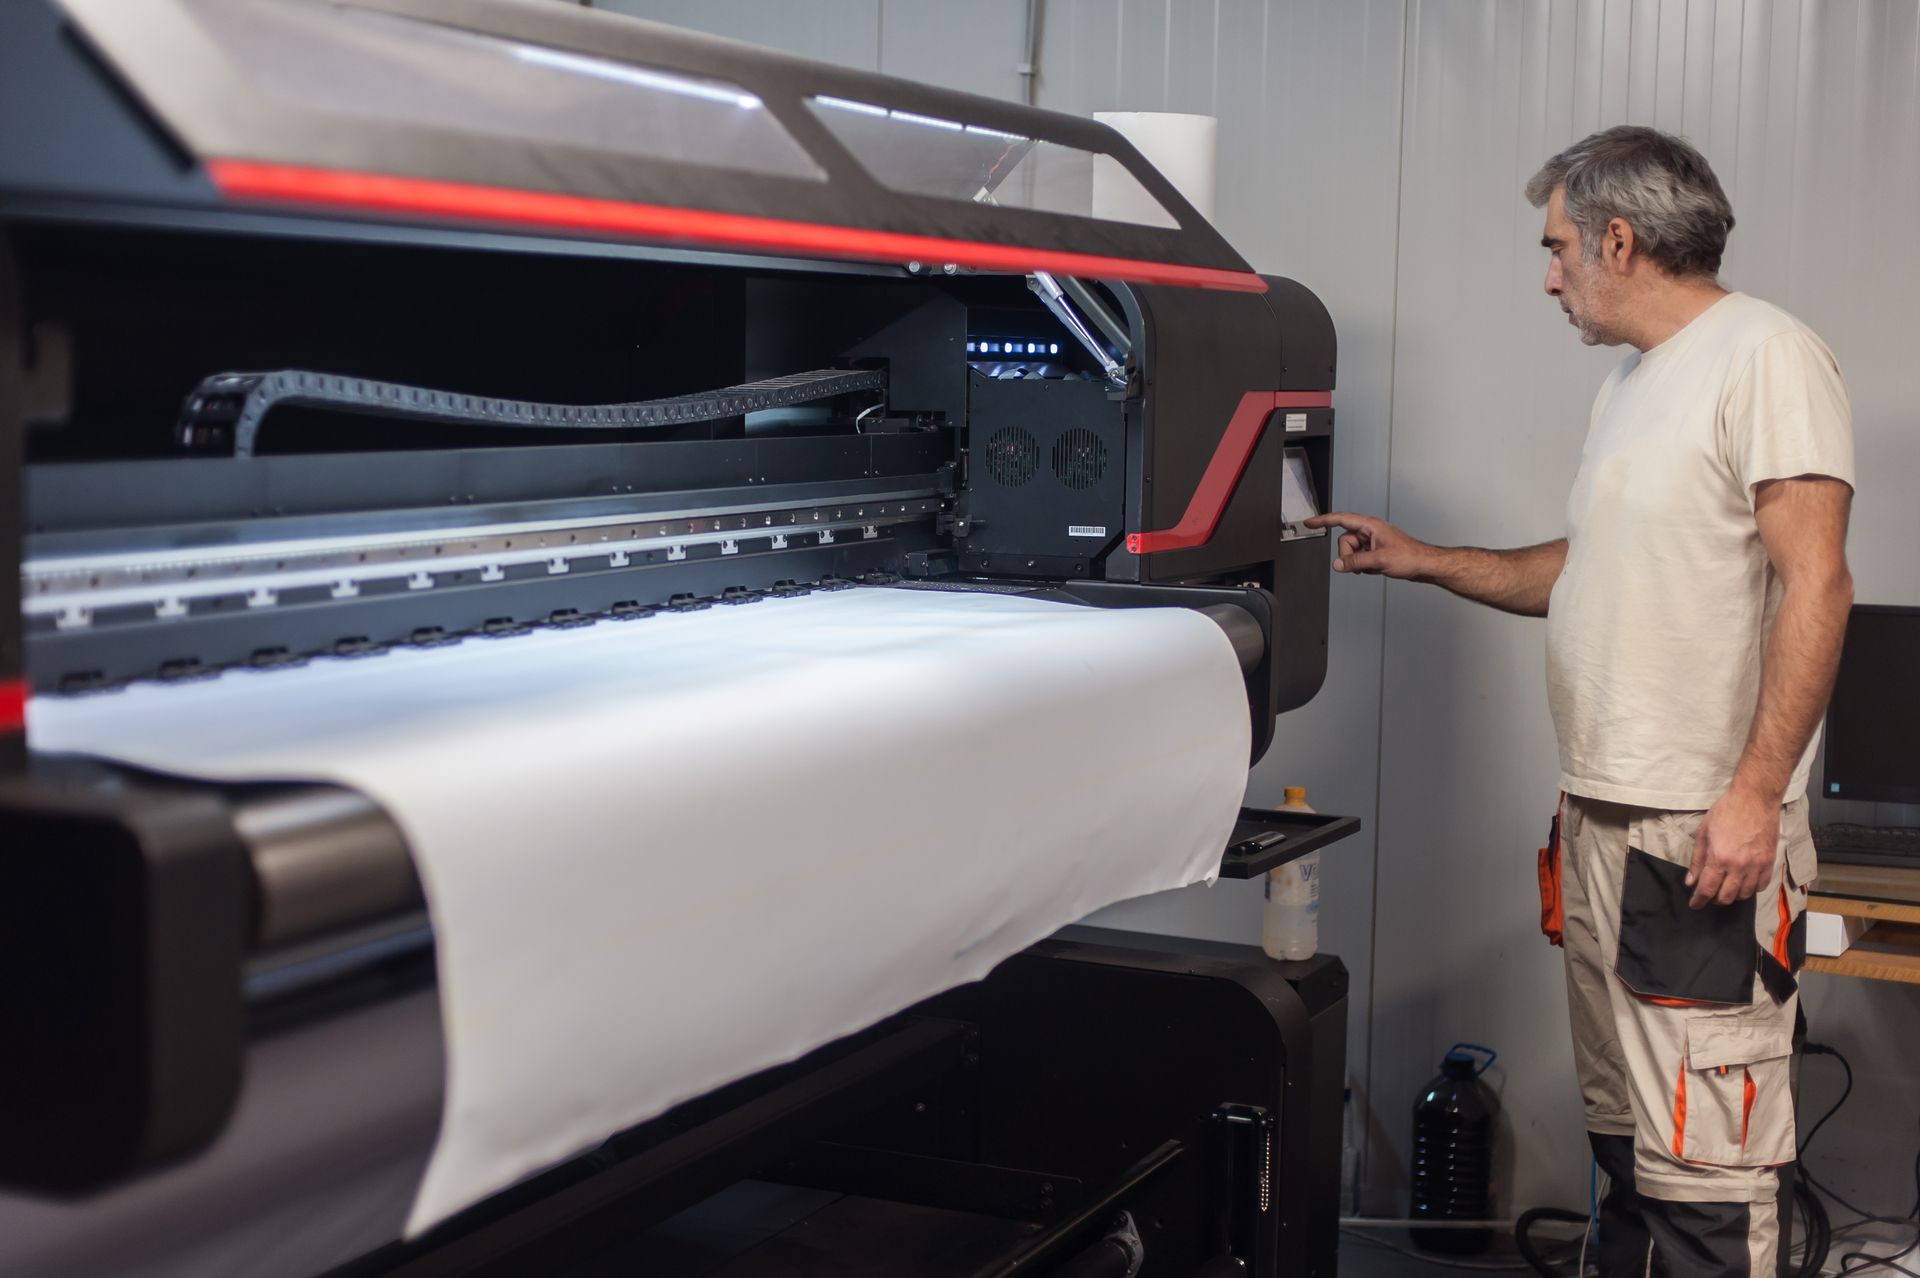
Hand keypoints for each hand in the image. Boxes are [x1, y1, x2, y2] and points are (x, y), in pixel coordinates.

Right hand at [1303, 512, 1435, 578]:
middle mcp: (1369, 531)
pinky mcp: (1374, 551)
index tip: (1309, 522)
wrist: (1424, 565)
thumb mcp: (1378, 560)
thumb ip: (1355, 562)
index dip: (1323, 521)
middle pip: (1344, 541)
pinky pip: (1359, 558)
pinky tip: (1375, 568)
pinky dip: (1363, 565)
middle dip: (1348, 555)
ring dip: (1357, 562)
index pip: (1340, 520)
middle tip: (1361, 564)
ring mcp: (1372, 541)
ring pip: (1351, 551)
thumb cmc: (1409, 556)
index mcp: (1370, 525)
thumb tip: (1338, 564)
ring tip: (1372, 567)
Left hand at [1686, 784, 1780, 907]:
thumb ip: (1697, 860)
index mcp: (1719, 858)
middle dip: (1714, 899)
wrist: (1755, 799)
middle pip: (1726, 897)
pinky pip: (1761, 886)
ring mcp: (1757, 866)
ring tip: (1725, 888)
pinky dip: (1751, 889)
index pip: (1707, 889)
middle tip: (1709, 894)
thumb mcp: (1703, 833)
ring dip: (1733, 895)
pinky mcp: (1770, 862)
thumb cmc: (1726, 812)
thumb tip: (1691, 881)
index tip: (1695, 905)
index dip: (1699, 901)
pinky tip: (1743, 883)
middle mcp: (1739, 866)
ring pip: (1744, 895)